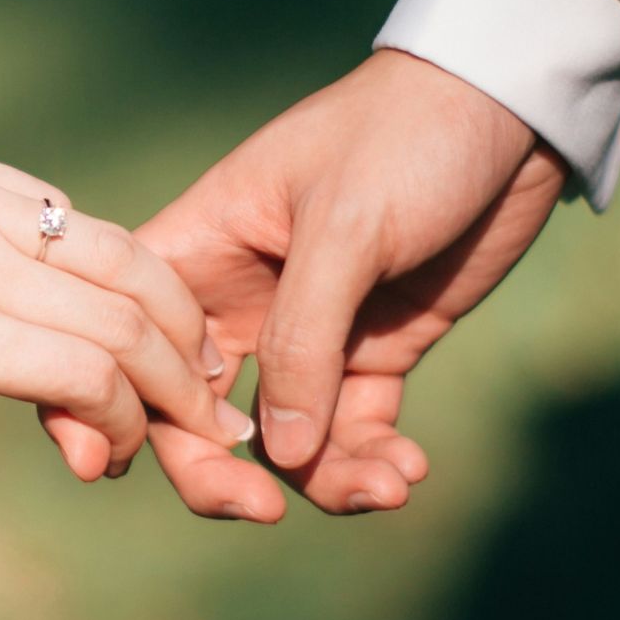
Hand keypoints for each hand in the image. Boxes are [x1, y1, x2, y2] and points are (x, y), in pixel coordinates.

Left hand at [0, 125, 253, 555]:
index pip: (83, 374)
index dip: (124, 425)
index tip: (107, 460)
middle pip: (127, 320)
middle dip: (183, 383)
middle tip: (206, 427)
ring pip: (121, 255)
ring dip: (177, 313)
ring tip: (202, 359)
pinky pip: (72, 215)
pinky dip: (125, 259)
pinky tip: (132, 292)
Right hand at [47, 49, 567, 520]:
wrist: (510, 109)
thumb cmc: (405, 137)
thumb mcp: (344, 228)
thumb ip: (302, 339)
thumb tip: (278, 454)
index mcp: (198, 251)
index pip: (128, 340)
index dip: (109, 405)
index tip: (116, 467)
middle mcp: (237, 301)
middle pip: (193, 412)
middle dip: (221, 471)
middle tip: (263, 511)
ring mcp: (307, 332)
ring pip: (282, 438)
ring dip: (324, 477)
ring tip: (387, 487)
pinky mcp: (373, 350)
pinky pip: (353, 430)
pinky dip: (372, 460)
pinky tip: (409, 470)